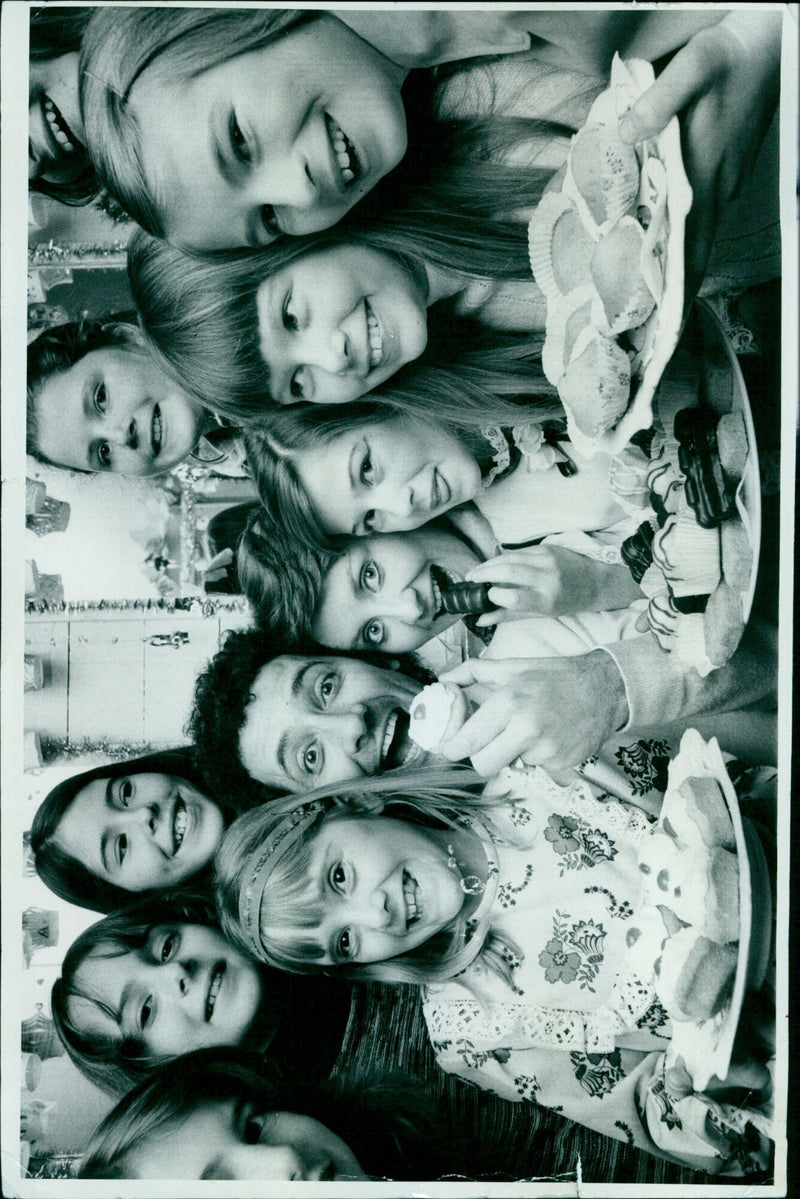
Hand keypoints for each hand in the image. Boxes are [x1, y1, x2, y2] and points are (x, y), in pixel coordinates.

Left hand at [437, 653, 628, 777]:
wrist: (605, 688)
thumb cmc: (554, 676)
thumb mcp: (513, 666)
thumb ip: (473, 672)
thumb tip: (443, 679)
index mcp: (509, 701)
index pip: (468, 740)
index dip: (451, 748)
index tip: (447, 747)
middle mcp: (526, 728)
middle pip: (483, 765)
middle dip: (481, 757)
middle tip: (486, 744)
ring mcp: (546, 750)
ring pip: (511, 766)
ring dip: (514, 754)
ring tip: (529, 732)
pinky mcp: (562, 764)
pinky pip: (536, 769)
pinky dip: (537, 758)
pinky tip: (549, 738)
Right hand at [466, 547, 594, 625]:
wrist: (595, 582)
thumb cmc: (567, 602)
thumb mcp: (541, 613)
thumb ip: (509, 615)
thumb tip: (481, 619)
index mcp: (548, 600)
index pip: (516, 597)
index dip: (495, 595)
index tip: (486, 596)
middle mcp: (548, 578)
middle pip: (508, 570)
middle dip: (483, 573)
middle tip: (469, 579)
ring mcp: (547, 559)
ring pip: (509, 557)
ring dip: (488, 563)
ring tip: (476, 572)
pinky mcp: (546, 548)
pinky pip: (517, 552)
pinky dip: (502, 558)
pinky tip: (493, 565)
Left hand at [618, 11, 781, 301]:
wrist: (768, 41)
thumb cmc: (731, 55)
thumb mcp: (693, 67)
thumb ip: (658, 103)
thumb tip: (626, 133)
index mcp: (707, 176)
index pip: (693, 248)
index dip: (678, 289)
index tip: (663, 327)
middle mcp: (717, 190)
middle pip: (695, 256)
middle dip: (673, 297)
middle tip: (648, 334)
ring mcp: (723, 184)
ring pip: (698, 240)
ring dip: (676, 273)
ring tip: (649, 309)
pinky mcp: (723, 174)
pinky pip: (701, 220)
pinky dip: (683, 243)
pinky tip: (663, 252)